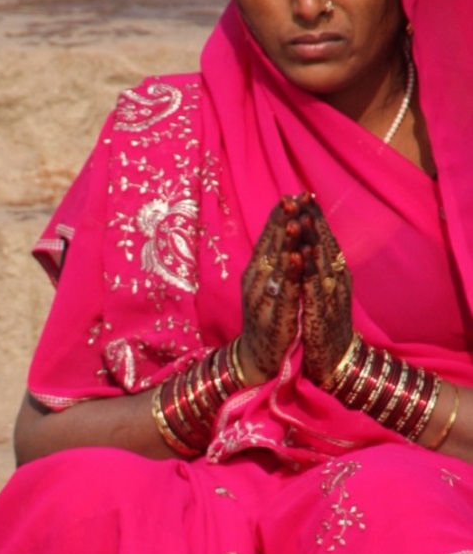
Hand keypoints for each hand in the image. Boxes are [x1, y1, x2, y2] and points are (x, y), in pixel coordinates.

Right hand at [240, 195, 304, 382]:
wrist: (259, 359)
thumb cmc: (267, 320)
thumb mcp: (269, 287)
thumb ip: (273, 264)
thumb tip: (282, 236)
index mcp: (256, 273)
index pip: (268, 238)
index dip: (279, 217)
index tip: (292, 195)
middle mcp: (255, 282)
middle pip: (270, 246)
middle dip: (282, 222)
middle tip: (292, 198)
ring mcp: (263, 299)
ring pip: (275, 266)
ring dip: (284, 242)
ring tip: (293, 220)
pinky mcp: (275, 317)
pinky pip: (284, 292)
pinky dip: (291, 274)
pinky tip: (297, 258)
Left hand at [295, 196, 354, 386]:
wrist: (332, 362)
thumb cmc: (322, 324)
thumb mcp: (319, 291)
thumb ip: (317, 269)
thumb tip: (310, 244)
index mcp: (332, 276)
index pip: (321, 240)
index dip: (313, 218)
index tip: (304, 194)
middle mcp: (333, 283)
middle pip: (322, 246)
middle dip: (312, 221)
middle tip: (303, 195)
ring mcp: (328, 298)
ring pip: (320, 264)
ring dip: (312, 239)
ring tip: (305, 216)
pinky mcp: (319, 315)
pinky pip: (312, 289)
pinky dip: (308, 270)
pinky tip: (303, 254)